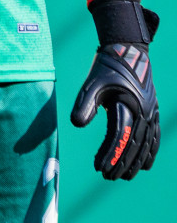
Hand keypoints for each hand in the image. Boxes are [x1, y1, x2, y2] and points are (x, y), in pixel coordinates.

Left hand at [71, 0, 159, 179]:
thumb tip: (76, 125)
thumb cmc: (106, 67)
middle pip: (134, 145)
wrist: (128, 52)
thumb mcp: (92, 83)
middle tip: (108, 177)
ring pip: (146, 144)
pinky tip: (146, 165)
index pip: (120, 137)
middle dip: (121, 163)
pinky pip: (154, 136)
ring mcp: (151, 113)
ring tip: (125, 176)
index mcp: (128, 105)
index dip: (110, 154)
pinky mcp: (152, 112)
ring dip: (136, 162)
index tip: (99, 168)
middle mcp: (143, 112)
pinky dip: (151, 151)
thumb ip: (84, 104)